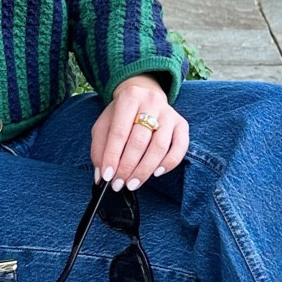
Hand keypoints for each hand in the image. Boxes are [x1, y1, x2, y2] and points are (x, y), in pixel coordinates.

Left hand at [90, 76, 187, 191]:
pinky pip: (180, 147)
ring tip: (133, 183)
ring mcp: (169, 113)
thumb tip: (101, 175)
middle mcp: (151, 102)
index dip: (112, 156)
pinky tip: (156, 173)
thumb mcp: (104, 124)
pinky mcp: (182, 124)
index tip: (107, 176)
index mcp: (129, 98)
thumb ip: (99, 148)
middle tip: (118, 183)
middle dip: (127, 167)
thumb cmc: (122, 115)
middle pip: (140, 140)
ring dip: (145, 170)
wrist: (144, 97)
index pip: (119, 132)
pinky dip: (169, 163)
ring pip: (160, 146)